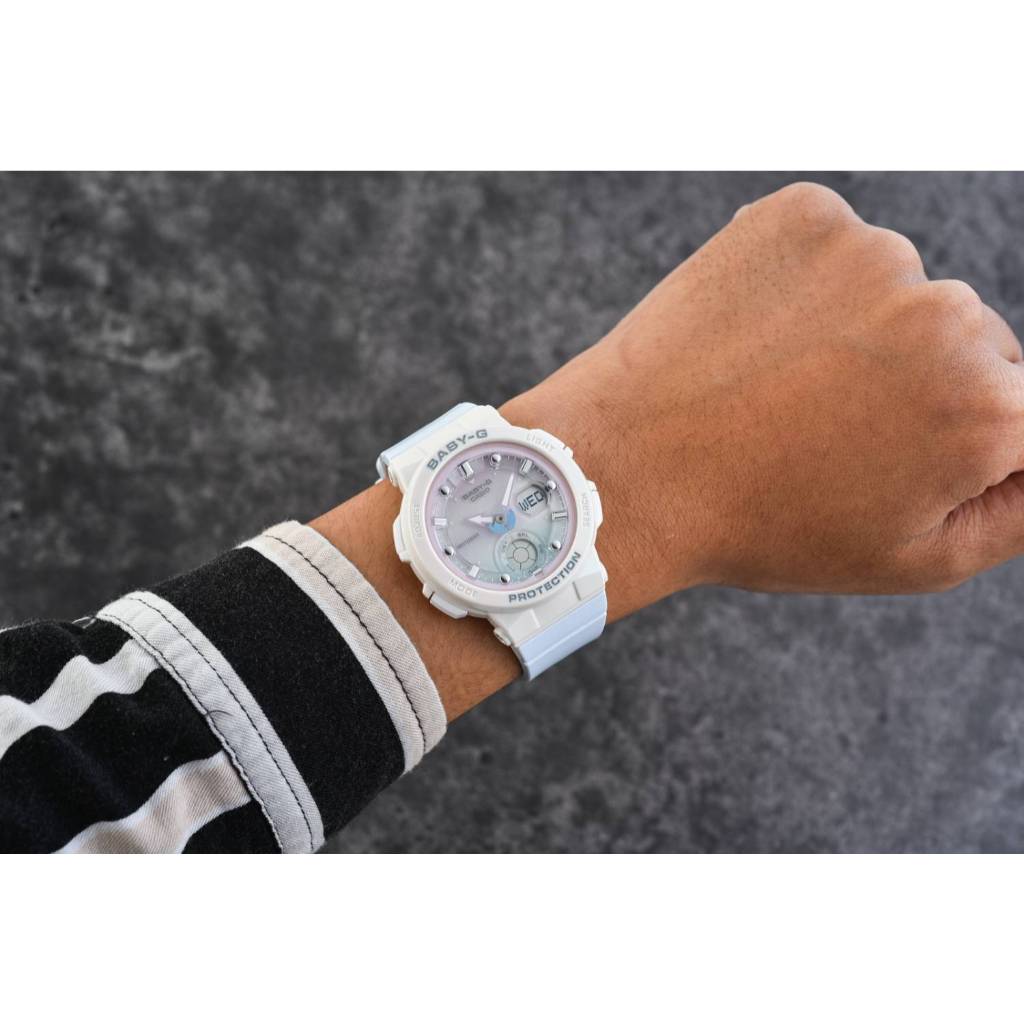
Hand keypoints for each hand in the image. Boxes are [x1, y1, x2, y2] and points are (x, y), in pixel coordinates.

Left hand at [502, 182, 1023, 618]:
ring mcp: (870, 253)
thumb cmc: (763, 525)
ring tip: (778, 388)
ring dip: (859, 330)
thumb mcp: (912, 559)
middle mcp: (947, 315)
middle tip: (822, 429)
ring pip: (899, 292)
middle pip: (971, 342)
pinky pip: (833, 251)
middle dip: (918, 383)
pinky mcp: (803, 217)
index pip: (1022, 410)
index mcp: (990, 409)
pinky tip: (755, 340)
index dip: (955, 439)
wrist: (627, 469)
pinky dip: (806, 286)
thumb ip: (1020, 510)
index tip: (891, 447)